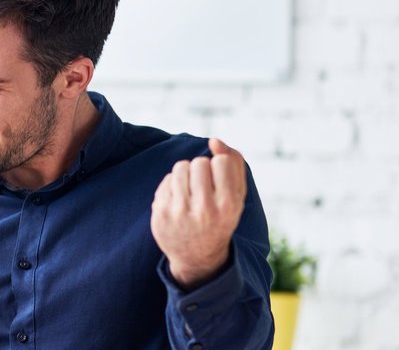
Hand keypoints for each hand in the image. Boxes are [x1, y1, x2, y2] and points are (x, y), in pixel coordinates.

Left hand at [150, 138, 246, 289]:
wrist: (197, 257)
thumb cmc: (220, 218)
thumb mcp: (237, 196)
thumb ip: (234, 164)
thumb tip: (214, 140)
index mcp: (228, 205)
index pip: (221, 162)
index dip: (219, 166)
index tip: (219, 181)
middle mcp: (204, 210)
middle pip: (199, 162)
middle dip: (201, 169)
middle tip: (203, 186)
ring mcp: (179, 212)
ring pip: (180, 167)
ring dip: (186, 173)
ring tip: (191, 190)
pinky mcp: (161, 213)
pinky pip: (167, 180)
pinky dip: (173, 185)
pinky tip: (179, 200)